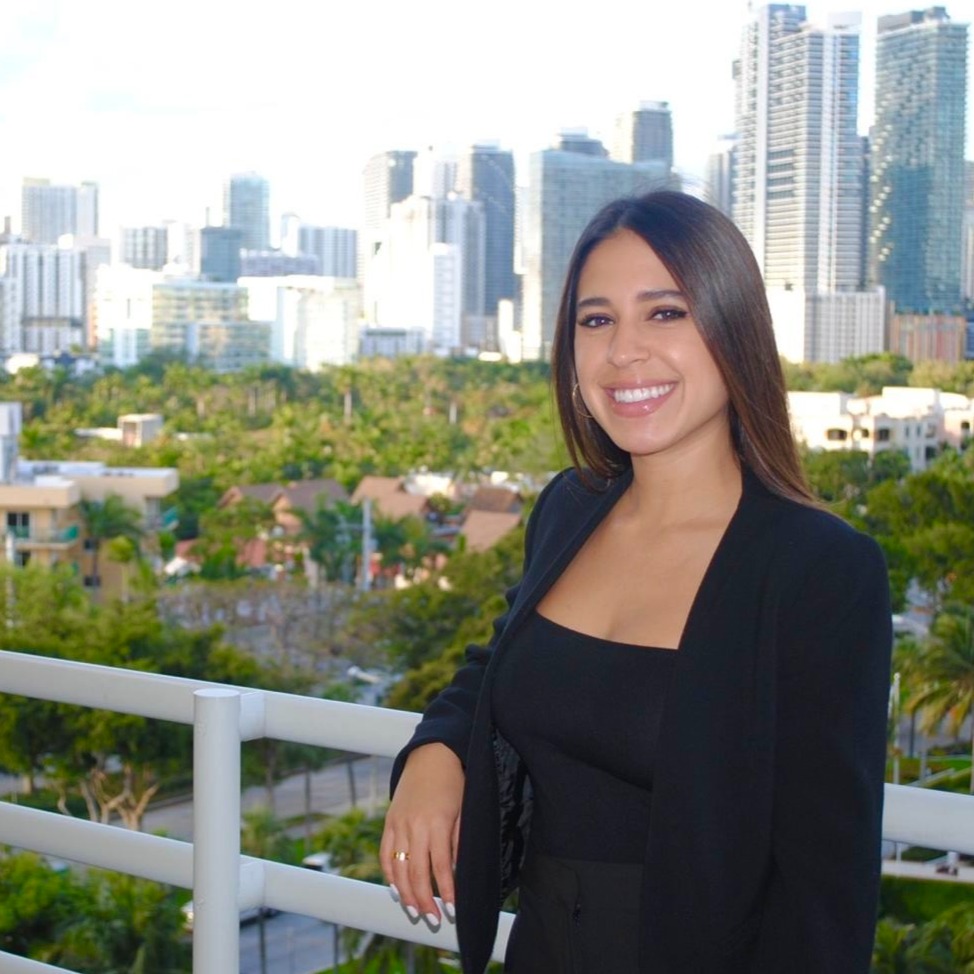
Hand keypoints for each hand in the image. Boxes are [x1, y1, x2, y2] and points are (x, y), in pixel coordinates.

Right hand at [381, 742, 463, 925]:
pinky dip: (390, 874)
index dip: (445, 891)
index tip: (450, 910)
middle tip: (432, 919)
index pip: (441, 866)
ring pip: (398, 868)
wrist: (431, 755)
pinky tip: (396, 889)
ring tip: (414, 911)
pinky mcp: (389, 821)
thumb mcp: (462, 810)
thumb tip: (455, 872)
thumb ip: (457, 842)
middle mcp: (415, 826)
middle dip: (424, 900)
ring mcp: (398, 824)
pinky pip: (385, 854)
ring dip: (405, 893)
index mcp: (437, 823)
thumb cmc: (453, 782)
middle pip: (416, 872)